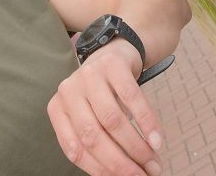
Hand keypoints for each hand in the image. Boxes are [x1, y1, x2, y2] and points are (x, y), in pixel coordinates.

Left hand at [48, 39, 163, 175]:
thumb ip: (100, 141)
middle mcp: (68, 90)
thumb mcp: (92, 115)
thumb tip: (122, 174)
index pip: (74, 149)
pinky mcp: (112, 65)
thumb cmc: (104, 93)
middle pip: (93, 136)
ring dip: (136, 147)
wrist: (117, 52)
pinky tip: (157, 141)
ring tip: (154, 163)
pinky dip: (147, 123)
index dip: (100, 170)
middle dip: (120, 163)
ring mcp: (89, 75)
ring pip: (112, 120)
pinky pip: (132, 98)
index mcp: (58, 109)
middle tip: (143, 175)